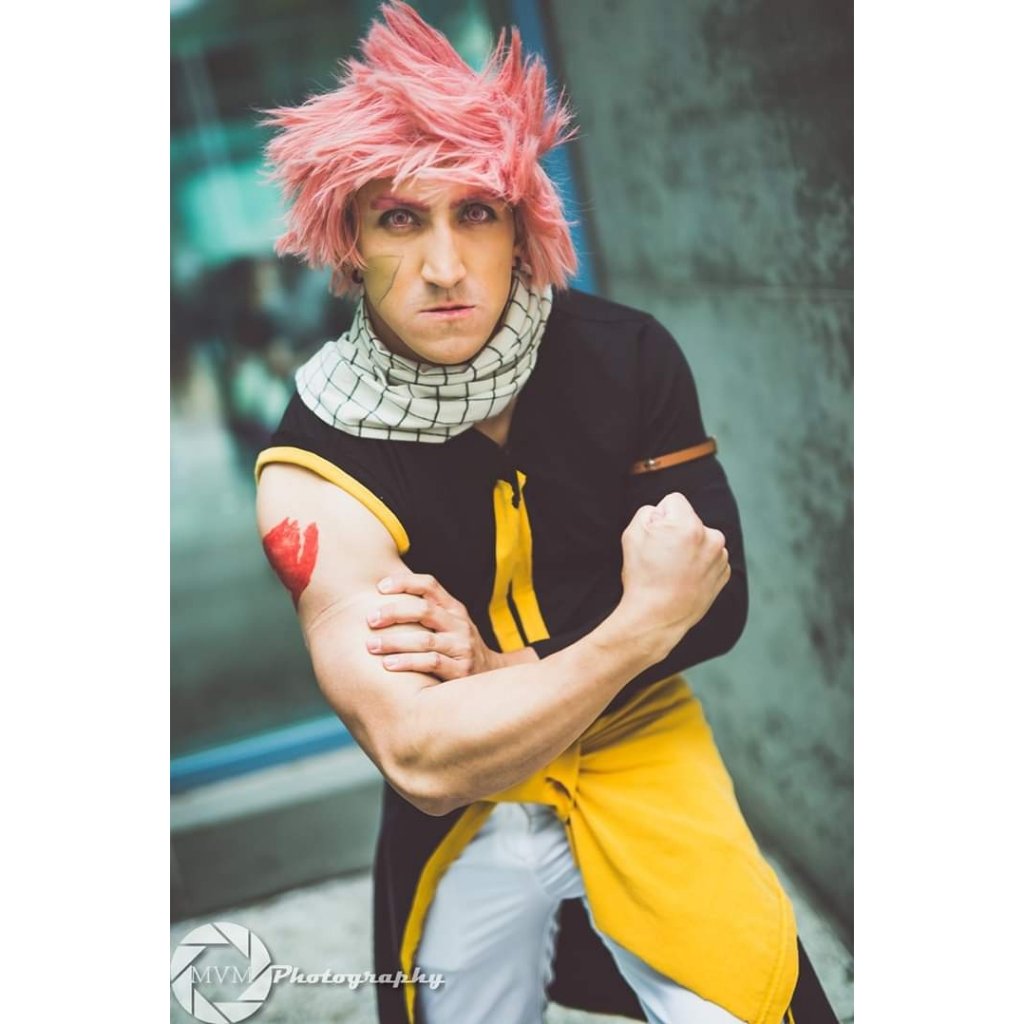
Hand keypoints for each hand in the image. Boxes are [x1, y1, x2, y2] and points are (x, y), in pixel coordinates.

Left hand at [365, 572, 502, 679]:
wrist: (492, 676)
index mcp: (454, 609)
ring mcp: (462, 647)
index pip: (430, 585)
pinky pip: (432, 663)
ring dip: (394, 642)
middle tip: (369, 620)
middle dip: (393, 613)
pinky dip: (408, 663)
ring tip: (371, 646)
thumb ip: (426, 613)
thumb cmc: (458, 647)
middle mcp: (459, 625)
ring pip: (425, 640)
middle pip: (424, 610)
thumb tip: (381, 599)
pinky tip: (388, 665)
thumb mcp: (450, 625)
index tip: (380, 588)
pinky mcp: (462, 670)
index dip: (404, 582)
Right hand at [619, 492, 730, 655]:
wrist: (657, 618)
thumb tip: (662, 512)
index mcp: (689, 525)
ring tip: (673, 570)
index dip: (660, 516)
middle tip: (662, 556)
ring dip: (690, 547)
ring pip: (702, 538)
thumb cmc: (642, 576)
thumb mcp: (632, 534)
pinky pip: (710, 557)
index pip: (674, 500)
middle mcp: (711, 538)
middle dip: (677, 531)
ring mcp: (720, 557)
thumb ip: (648, 511)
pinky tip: (684, 579)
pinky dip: (699, 564)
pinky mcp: (724, 574)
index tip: (655, 536)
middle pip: (689, 520)